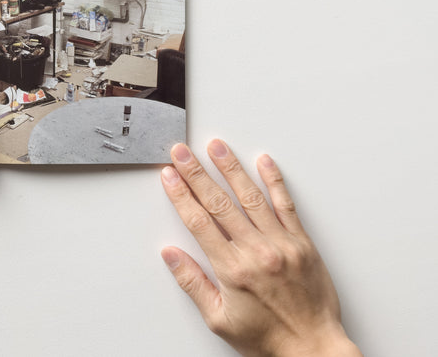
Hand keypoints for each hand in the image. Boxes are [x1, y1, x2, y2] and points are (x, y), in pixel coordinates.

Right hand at [160, 140, 361, 356]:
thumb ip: (193, 283)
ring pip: (250, 197)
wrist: (314, 350)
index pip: (198, 222)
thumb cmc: (267, 339)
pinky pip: (286, 205)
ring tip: (217, 147)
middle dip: (196, 173)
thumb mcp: (219, 319)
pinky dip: (274, 181)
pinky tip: (264, 162)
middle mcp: (256, 251)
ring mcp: (281, 243)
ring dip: (230, 169)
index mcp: (232, 269)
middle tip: (182, 152)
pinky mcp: (302, 243)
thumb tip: (171, 254)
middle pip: (219, 203)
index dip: (180, 195)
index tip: (169, 176)